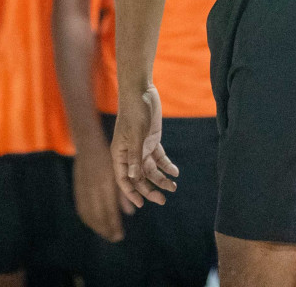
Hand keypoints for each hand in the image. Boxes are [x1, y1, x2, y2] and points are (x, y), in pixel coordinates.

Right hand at [73, 147, 131, 242]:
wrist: (89, 144)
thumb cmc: (108, 157)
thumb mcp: (119, 172)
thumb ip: (124, 192)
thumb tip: (130, 212)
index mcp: (105, 183)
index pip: (109, 210)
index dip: (114, 225)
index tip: (119, 235)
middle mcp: (93, 188)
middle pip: (98, 215)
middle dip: (106, 229)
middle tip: (115, 238)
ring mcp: (83, 188)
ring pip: (89, 213)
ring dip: (97, 226)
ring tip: (106, 234)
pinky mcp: (77, 187)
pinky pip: (81, 207)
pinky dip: (88, 218)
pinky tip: (93, 224)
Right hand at [111, 86, 178, 207]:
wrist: (141, 91)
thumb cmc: (134, 112)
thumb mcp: (136, 135)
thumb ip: (135, 157)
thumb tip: (133, 177)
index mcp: (120, 153)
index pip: (124, 179)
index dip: (131, 192)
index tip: (142, 204)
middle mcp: (129, 153)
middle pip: (139, 177)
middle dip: (150, 189)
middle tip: (163, 200)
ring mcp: (141, 147)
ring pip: (150, 169)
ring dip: (161, 179)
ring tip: (173, 187)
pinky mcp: (151, 140)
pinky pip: (159, 158)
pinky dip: (167, 165)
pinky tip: (175, 171)